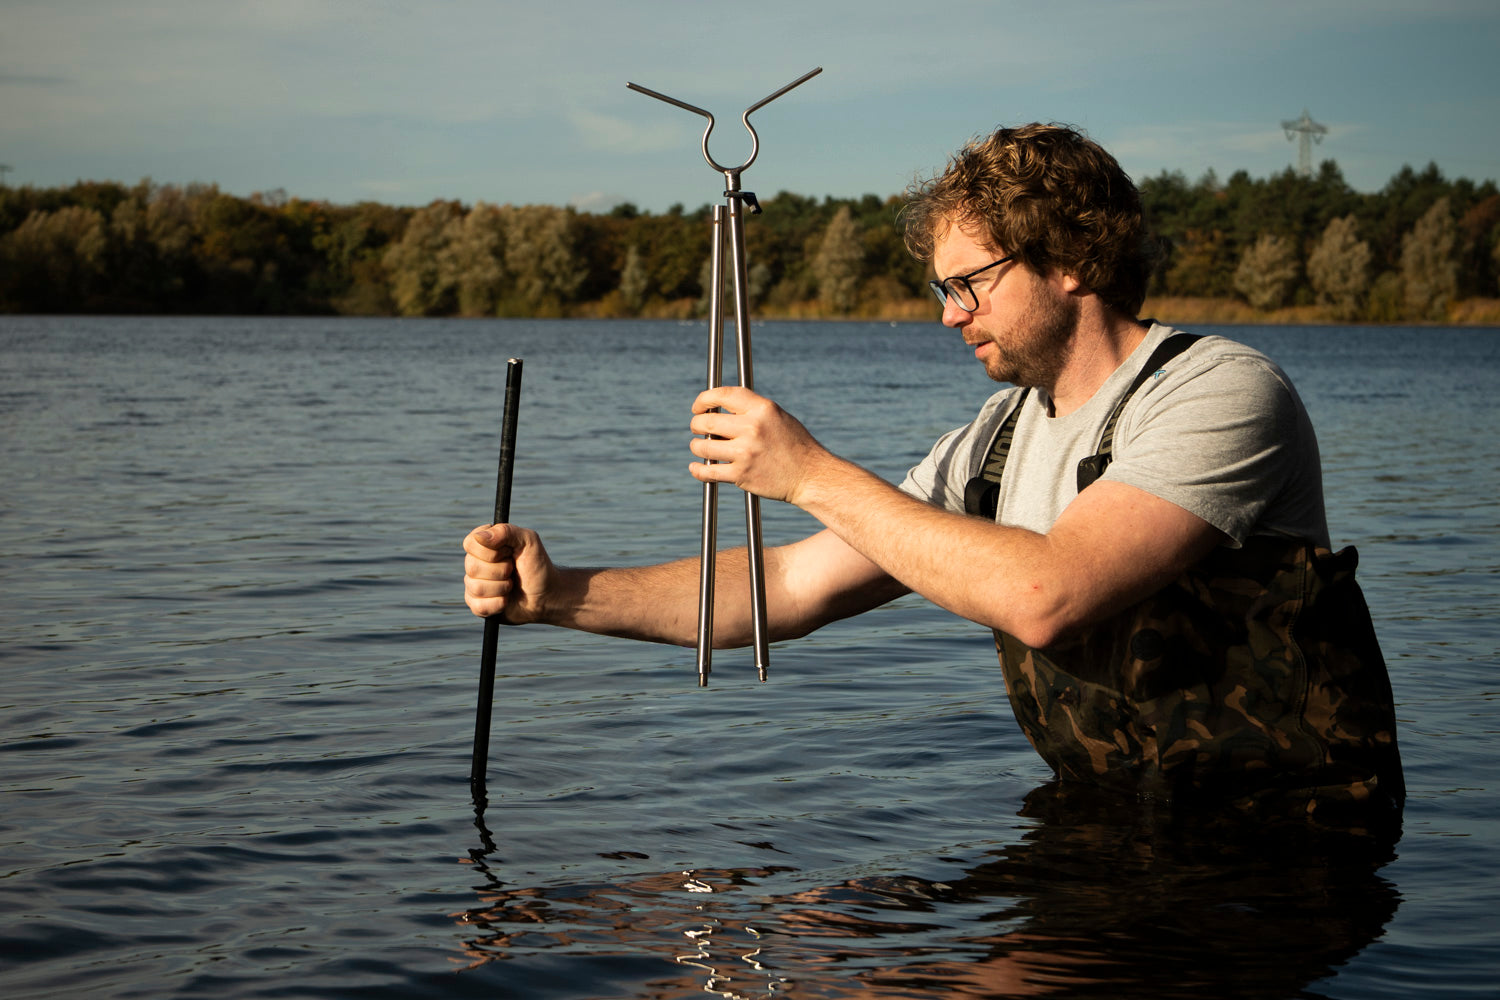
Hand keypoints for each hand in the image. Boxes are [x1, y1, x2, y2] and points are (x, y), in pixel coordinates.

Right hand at [462, 523, 555, 622]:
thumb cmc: (537, 565)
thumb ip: (506, 532)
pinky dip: (499, 604)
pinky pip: (479, 607)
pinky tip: (507, 600)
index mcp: (484, 543)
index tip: (509, 552)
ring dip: (502, 588)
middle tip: (513, 570)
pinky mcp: (477, 605)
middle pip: (472, 567)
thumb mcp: (528, 541)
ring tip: (512, 585)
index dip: (491, 551)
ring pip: (477, 588)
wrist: (547, 594)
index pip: (471, 543)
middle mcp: (475, 562)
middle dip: (501, 570)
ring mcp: (473, 584)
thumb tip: (480, 536)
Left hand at [688, 386, 829, 505]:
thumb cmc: (794, 445)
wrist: (810, 475)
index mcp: (762, 409)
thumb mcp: (777, 416)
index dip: (704, 399)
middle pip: (707, 422)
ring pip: (703, 447)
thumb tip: (718, 409)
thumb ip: (751, 410)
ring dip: (697, 447)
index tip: (698, 406)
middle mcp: (753, 428)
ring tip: (700, 448)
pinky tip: (696, 467)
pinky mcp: (741, 475)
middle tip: (697, 428)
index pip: (723, 395)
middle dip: (696, 425)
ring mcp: (745, 452)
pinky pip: (708, 471)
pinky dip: (698, 470)